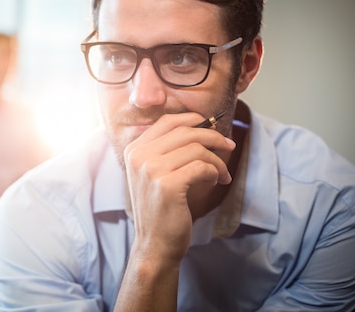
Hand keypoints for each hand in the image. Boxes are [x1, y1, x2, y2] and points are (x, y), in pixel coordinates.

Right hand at [124, 112, 234, 263]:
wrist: (154, 243)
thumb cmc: (160, 209)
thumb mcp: (155, 173)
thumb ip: (166, 150)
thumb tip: (200, 125)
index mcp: (134, 150)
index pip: (167, 121)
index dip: (192, 119)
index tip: (211, 126)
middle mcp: (139, 156)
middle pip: (185, 131)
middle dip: (213, 137)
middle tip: (229, 146)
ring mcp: (151, 169)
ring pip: (196, 149)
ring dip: (217, 160)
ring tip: (221, 173)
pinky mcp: (166, 185)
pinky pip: (202, 167)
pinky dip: (215, 172)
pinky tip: (215, 181)